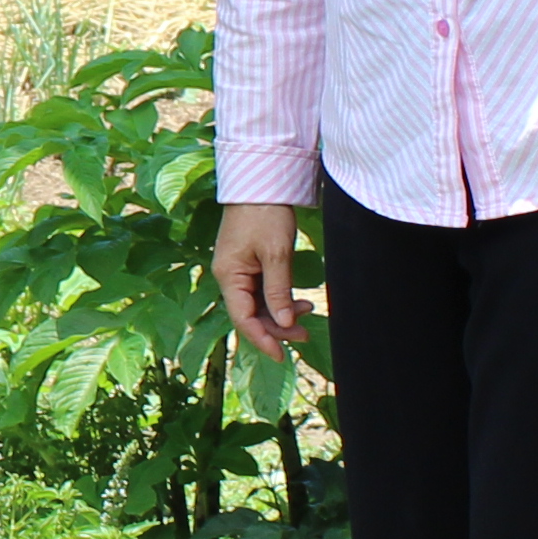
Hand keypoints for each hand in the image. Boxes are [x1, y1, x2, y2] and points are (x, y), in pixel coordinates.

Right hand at [214, 199, 308, 360]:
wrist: (260, 182)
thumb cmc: (265, 214)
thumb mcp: (276, 254)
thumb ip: (279, 291)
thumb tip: (283, 321)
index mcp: (229, 276)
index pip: (243, 318)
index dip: (262, 339)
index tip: (281, 356)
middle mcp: (229, 276)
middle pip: (251, 314)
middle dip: (278, 326)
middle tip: (306, 333)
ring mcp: (238, 270)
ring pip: (258, 304)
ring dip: (281, 313)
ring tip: (308, 312)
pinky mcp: (248, 263)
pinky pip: (261, 291)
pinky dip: (279, 299)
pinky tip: (299, 300)